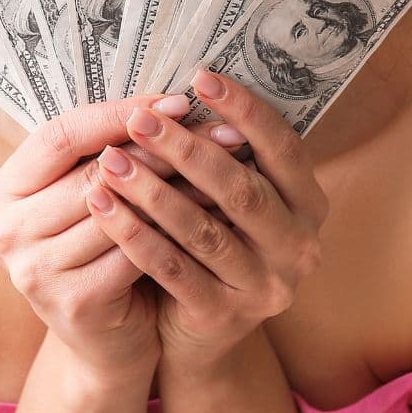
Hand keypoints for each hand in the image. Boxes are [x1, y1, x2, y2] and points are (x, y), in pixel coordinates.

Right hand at [0, 95, 246, 381]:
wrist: (106, 346)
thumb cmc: (104, 254)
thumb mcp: (94, 198)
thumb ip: (112, 153)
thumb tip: (174, 103)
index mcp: (5, 189)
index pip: (61, 133)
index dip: (120, 113)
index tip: (179, 101)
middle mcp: (8, 229)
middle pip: (94, 171)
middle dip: (162, 149)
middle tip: (220, 133)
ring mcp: (34, 270)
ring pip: (119, 212)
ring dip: (178, 189)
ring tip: (227, 169)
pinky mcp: (71, 304)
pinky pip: (135, 255)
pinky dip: (178, 232)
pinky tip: (218, 217)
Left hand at [83, 68, 329, 366]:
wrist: (196, 334)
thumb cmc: (211, 241)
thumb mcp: (229, 198)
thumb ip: (222, 153)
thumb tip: (182, 85)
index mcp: (308, 204)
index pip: (282, 148)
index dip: (244, 111)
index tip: (199, 77)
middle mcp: (299, 247)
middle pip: (241, 189)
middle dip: (186, 149)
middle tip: (140, 119)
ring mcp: (265, 287)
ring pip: (203, 230)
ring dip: (153, 191)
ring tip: (109, 161)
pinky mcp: (224, 317)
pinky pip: (174, 270)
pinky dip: (135, 236)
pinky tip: (103, 208)